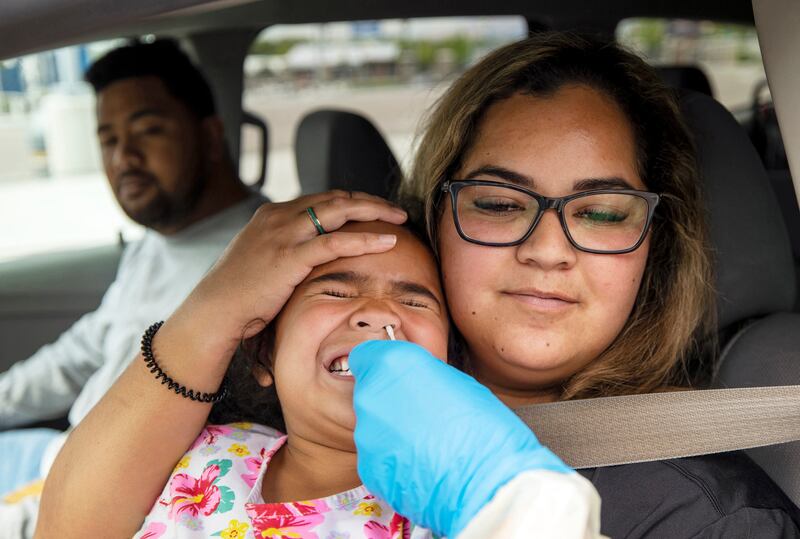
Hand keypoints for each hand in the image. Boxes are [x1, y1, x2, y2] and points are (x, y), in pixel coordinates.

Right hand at [168, 191, 406, 361]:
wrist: (214, 311)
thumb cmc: (238, 296)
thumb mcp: (261, 263)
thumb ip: (285, 254)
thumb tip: (306, 263)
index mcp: (272, 215)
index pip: (321, 198)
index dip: (352, 201)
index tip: (374, 209)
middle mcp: (279, 216)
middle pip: (335, 197)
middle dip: (369, 201)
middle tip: (394, 210)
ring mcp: (284, 233)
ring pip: (340, 210)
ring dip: (375, 211)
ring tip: (399, 218)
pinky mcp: (290, 256)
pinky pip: (336, 242)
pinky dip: (365, 239)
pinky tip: (388, 242)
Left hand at [349, 340, 571, 537]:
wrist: (486, 484)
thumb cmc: (484, 428)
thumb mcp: (457, 380)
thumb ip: (422, 375)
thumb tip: (413, 381)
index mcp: (392, 365)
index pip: (365, 355)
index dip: (382, 366)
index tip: (399, 377)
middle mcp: (371, 396)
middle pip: (370, 392)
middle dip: (390, 400)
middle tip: (423, 414)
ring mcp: (366, 435)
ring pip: (373, 426)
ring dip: (393, 431)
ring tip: (427, 444)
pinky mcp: (369, 468)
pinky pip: (378, 455)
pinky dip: (394, 459)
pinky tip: (422, 465)